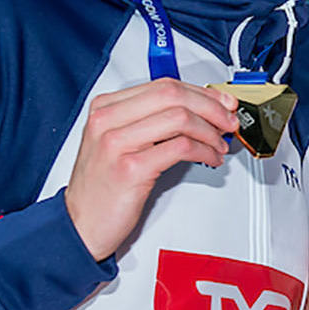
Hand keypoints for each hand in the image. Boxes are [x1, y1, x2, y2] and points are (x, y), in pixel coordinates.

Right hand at [64, 78, 238, 260]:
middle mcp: (107, 120)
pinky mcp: (130, 168)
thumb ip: (151, 122)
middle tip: (228, 120)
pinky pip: (180, 147)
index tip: (222, 103)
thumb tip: (199, 109)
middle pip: (173, 95)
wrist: (80, 224)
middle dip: (211, 107)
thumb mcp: (120, 142)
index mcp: (106, 107)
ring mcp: (116, 142)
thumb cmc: (103, 186)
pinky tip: (210, 158)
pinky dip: (204, 150)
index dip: (201, 93)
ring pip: (180, 118)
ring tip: (219, 144)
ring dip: (210, 131)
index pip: (163, 85)